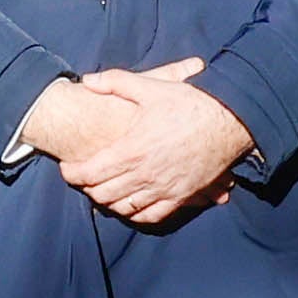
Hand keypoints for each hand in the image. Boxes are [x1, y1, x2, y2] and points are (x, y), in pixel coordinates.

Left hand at [52, 60, 246, 225]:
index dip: (72, 173)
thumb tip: (88, 81)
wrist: (231, 121)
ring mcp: (163, 189)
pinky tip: (131, 206)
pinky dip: (136, 214)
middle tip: (84, 179)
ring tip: (104, 191)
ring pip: (124, 208)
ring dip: (109, 202)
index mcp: (131, 150)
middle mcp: (144, 175)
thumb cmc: (190, 103)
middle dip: (87, 188)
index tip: (66, 168)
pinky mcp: (181, 196)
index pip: (89, 173)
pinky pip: (152, 216)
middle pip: (102, 194)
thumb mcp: (151, 87)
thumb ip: (115, 82)